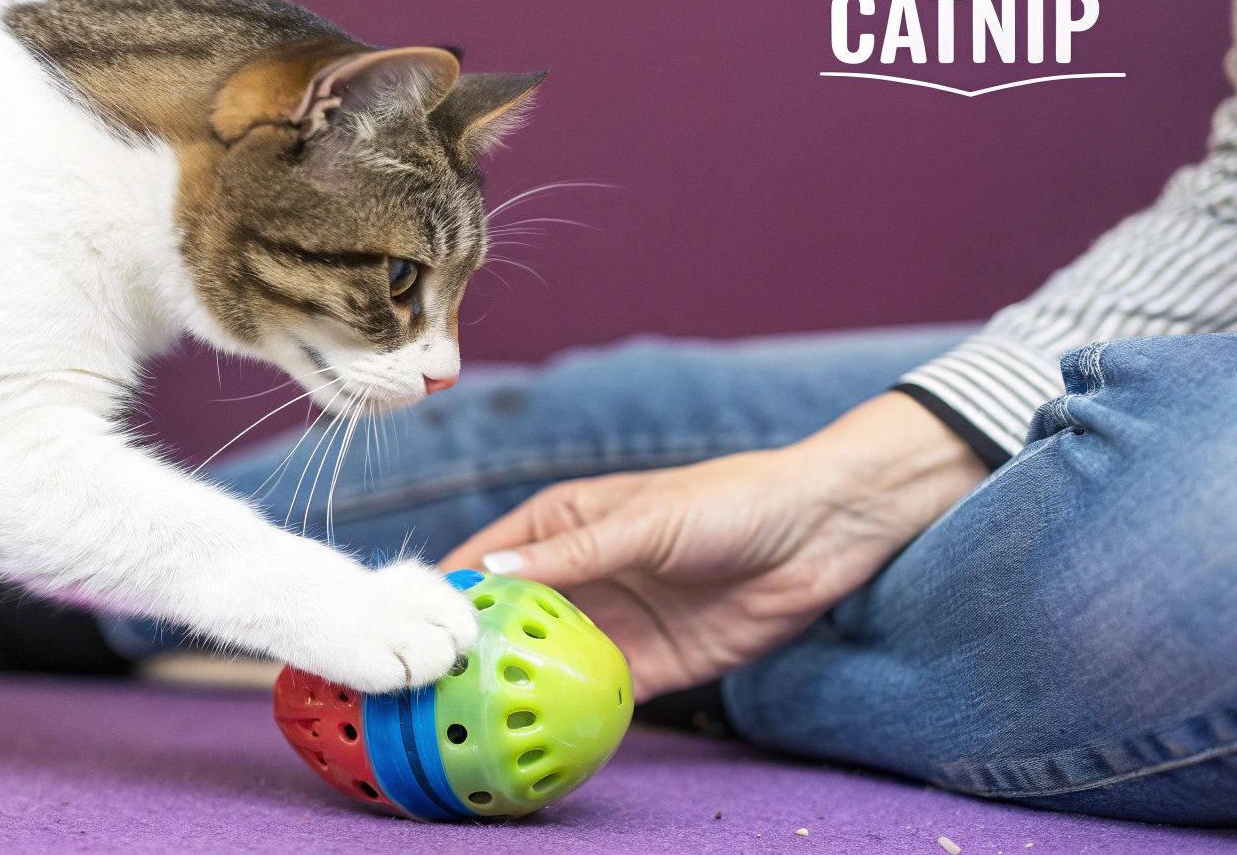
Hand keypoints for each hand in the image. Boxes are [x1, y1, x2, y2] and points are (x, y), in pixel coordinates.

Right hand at [440, 393, 984, 698]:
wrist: (826, 531)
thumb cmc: (732, 499)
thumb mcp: (646, 521)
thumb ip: (572, 554)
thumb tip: (492, 573)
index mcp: (564, 525)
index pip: (488, 560)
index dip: (449, 591)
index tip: (410, 624)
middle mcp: (580, 577)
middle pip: (510, 622)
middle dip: (472, 653)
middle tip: (430, 690)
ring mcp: (616, 624)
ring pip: (548, 665)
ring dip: (518, 690)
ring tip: (472, 723)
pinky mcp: (656, 667)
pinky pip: (602, 698)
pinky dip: (574, 716)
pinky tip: (544, 737)